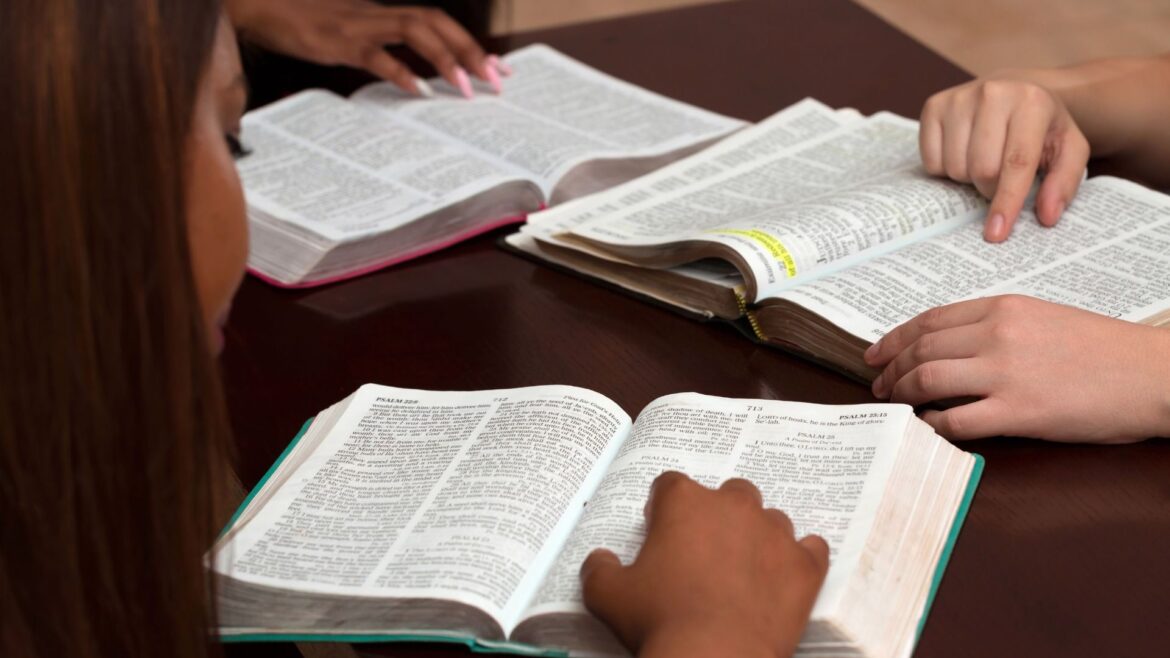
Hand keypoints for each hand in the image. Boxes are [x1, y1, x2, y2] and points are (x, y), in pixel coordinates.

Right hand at [226, 0, 505, 96]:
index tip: (497, 68)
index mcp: (385, 13)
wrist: (261, 5)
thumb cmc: (306, 22)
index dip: (470, 43)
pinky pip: (375, 54)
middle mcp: (378, 14)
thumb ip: (383, 47)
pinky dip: (399, 71)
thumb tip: (415, 75)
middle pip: (436, 22)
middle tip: (495, 80)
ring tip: (465, 88)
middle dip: (469, 50)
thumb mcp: (352, 34)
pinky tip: (416, 91)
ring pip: (414, 31)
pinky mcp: (338, 41)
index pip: (438, 23)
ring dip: (444, 59)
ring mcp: (360, 25)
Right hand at [580, 472, 828, 657]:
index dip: (664, 509)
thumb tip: (600, 560)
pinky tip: (785, 576)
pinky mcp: (805, 565)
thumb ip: (599, 568)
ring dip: (758, 536)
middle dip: (717, 516)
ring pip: (770, 519)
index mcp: (685, 502)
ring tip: (743, 570)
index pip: (670, 485)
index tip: (661, 532)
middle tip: (704, 553)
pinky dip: (799, 559)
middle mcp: (733, 505)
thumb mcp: (608, 596)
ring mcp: (775, 533)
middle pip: (728, 493)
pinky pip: (811, 548)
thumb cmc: (660, 621)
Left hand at [865, 295, 1169, 441]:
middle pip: (921, 351)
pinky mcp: (1020, 412)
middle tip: (877, 386)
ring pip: (928, 381)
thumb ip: (995, 327)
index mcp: (1003, 308)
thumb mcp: (1043, 319)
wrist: (1153, 374)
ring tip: (893, 405)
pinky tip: (927, 427)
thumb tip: (949, 347)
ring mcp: (1006, 374)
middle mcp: (998, 335)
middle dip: (890, 371)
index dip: (894, 339)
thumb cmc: (1103, 350)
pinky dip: (932, 425)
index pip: (929, 321)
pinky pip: (956, 421)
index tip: (876, 354)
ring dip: (902, 395)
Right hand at [919, 77, 1089, 241]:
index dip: (1006, 201)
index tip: (997, 233)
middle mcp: (992, 93)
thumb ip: (1064, 183)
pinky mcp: (933, 106)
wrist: (1014, 89)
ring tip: (984, 159)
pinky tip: (963, 151)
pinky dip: (946, 168)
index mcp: (1031, 102)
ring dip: (968, 178)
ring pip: (955, 168)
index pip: (1016, 163)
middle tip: (1002, 178)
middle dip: (991, 188)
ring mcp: (958, 98)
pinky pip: (932, 161)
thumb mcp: (1068, 149)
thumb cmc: (1041, 126)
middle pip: (981, 169)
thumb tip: (1047, 216)